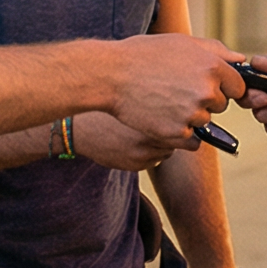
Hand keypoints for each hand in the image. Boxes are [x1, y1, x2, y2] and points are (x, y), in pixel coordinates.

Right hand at [71, 110, 194, 170]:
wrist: (80, 128)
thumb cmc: (108, 108)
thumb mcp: (135, 101)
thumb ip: (159, 106)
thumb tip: (185, 112)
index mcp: (151, 121)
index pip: (185, 132)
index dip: (186, 126)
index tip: (184, 121)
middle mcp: (148, 140)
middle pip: (179, 142)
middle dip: (175, 134)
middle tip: (165, 124)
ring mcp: (141, 156)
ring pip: (166, 152)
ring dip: (162, 144)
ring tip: (144, 131)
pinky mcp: (134, 166)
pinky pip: (153, 161)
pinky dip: (149, 153)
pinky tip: (134, 142)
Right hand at [106, 33, 242, 150]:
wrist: (111, 76)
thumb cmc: (144, 55)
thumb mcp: (182, 43)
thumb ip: (216, 50)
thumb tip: (240, 59)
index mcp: (213, 66)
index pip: (237, 86)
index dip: (223, 86)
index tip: (206, 84)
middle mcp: (207, 91)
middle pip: (220, 105)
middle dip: (204, 100)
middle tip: (176, 90)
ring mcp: (193, 114)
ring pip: (204, 122)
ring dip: (190, 116)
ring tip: (163, 101)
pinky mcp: (177, 134)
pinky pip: (190, 139)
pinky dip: (178, 132)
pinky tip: (160, 116)